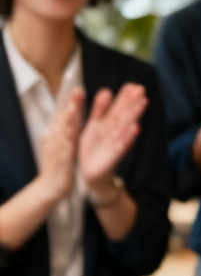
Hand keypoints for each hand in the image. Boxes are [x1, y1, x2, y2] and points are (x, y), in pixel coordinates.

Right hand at [37, 88, 83, 202]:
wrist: (50, 187)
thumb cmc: (58, 165)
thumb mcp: (60, 144)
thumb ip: (63, 131)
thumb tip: (65, 117)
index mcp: (56, 134)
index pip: (63, 115)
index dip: (69, 101)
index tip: (76, 88)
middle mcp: (54, 139)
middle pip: (62, 118)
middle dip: (69, 104)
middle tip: (76, 89)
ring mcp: (56, 149)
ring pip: (63, 130)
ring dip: (69, 116)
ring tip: (75, 105)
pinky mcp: (60, 160)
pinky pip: (66, 147)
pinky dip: (70, 137)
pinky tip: (74, 130)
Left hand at [78, 84, 146, 191]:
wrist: (92, 174)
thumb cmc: (94, 149)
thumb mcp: (94, 126)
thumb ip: (99, 109)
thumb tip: (106, 91)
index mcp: (108, 125)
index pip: (118, 108)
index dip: (125, 97)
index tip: (133, 85)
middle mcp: (114, 132)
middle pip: (124, 115)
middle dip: (133, 102)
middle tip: (141, 89)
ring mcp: (115, 143)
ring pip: (125, 126)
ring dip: (134, 115)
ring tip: (143, 102)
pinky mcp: (114, 156)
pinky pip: (122, 145)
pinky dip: (129, 137)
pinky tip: (136, 127)